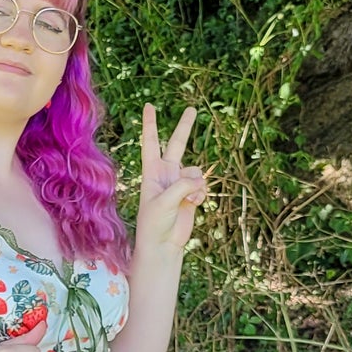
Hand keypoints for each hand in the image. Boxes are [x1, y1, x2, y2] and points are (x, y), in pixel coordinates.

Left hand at [137, 104, 205, 255]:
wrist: (163, 245)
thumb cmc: (154, 224)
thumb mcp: (164, 201)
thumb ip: (182, 185)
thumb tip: (199, 180)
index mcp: (152, 172)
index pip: (151, 143)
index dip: (150, 124)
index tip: (149, 106)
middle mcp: (166, 174)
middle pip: (177, 144)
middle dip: (185, 127)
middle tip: (192, 108)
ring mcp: (179, 183)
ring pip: (195, 170)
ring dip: (196, 183)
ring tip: (189, 198)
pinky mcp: (191, 194)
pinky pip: (202, 185)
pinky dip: (201, 193)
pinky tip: (195, 203)